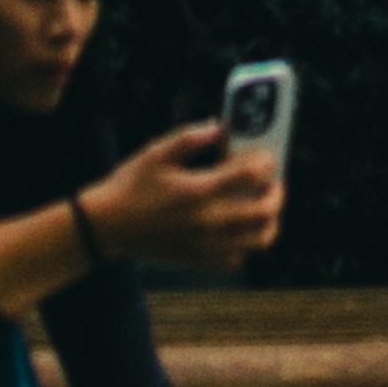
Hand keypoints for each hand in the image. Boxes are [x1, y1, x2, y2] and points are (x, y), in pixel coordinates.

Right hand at [79, 120, 284, 275]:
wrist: (110, 226)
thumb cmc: (131, 185)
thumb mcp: (156, 153)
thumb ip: (190, 138)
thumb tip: (220, 127)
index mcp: (200, 191)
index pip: (250, 175)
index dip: (264, 162)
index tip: (264, 154)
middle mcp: (211, 221)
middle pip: (265, 212)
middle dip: (276, 193)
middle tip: (272, 182)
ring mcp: (209, 245)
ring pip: (260, 239)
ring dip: (269, 220)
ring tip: (261, 205)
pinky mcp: (202, 259)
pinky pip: (239, 256)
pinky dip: (246, 242)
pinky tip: (236, 227)